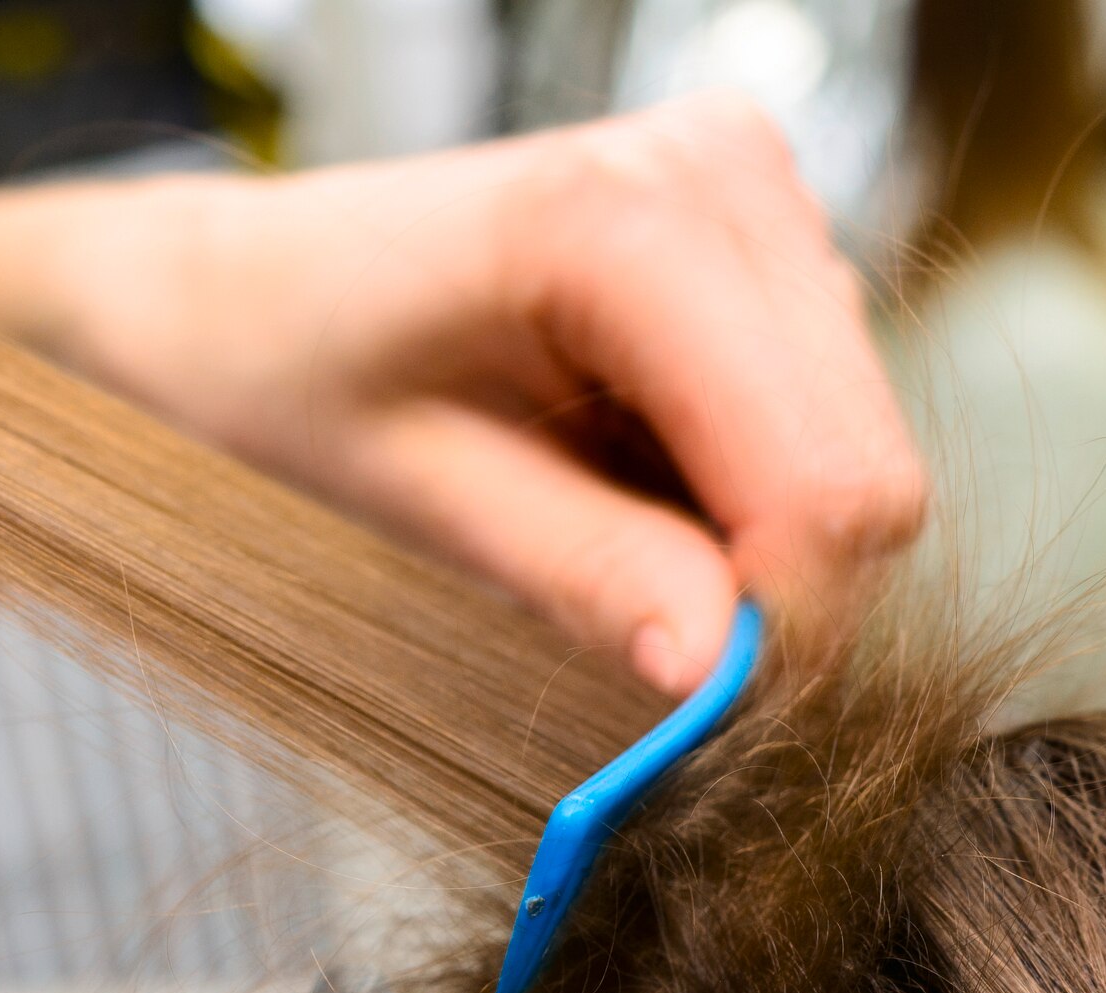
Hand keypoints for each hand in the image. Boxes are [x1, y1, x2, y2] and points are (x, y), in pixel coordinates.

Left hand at [0, 96, 927, 692]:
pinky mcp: (765, 229)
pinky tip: (632, 461)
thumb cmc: (288, 373)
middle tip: (639, 623)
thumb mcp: (413, 500)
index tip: (697, 706)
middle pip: (864, 469)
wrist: (241, 292)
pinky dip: (743, 480)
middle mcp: (717, 173)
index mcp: (619, 223)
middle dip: (772, 585)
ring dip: (754, 532)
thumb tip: (724, 674)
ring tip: (603, 511)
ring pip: (858, 451)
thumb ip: (583, 576)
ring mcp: (753, 187)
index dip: (776, 625)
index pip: (820, 481)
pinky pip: (824, 414)